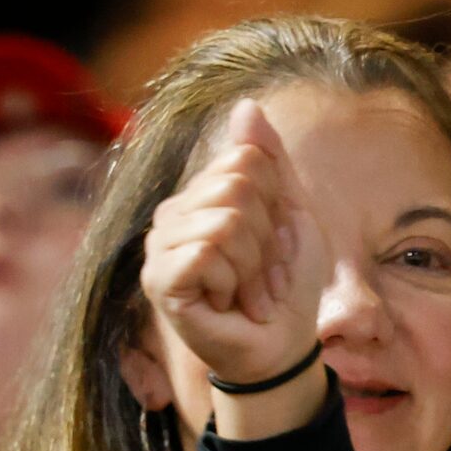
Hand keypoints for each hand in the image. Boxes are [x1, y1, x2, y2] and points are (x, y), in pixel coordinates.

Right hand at [140, 100, 330, 387]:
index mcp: (198, 195)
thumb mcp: (290, 212)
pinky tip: (226, 302)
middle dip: (266, 237)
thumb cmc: (285, 281)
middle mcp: (170, 216)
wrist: (282, 344)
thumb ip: (269, 161)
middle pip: (237, 188)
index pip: (246, 160)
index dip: (275, 205)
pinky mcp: (159, 283)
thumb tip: (245, 105)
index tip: (272, 242)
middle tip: (260, 272)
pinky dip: (233, 280)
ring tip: (246, 289)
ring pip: (225, 221)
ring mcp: (159, 249)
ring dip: (254, 263)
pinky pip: (206, 252)